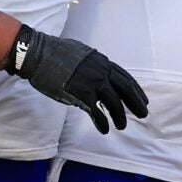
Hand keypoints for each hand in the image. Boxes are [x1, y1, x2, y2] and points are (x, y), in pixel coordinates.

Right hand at [9, 25, 150, 133]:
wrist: (38, 55)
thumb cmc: (54, 52)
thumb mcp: (81, 53)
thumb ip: (93, 64)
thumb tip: (98, 71)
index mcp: (102, 61)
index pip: (125, 77)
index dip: (136, 90)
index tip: (143, 100)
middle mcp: (101, 71)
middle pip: (126, 90)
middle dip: (136, 103)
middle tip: (143, 114)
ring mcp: (92, 83)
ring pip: (114, 103)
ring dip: (120, 116)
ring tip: (122, 126)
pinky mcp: (80, 94)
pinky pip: (96, 112)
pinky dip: (102, 122)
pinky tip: (105, 129)